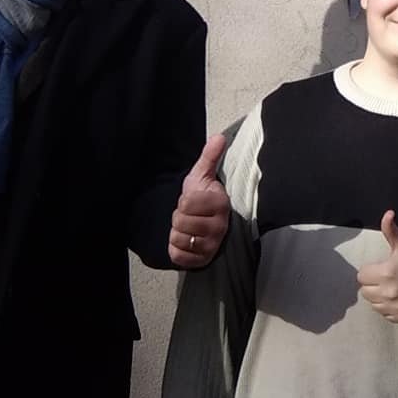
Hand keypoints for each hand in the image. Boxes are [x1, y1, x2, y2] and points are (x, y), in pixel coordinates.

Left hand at [168, 135, 229, 267]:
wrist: (202, 222)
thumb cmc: (202, 197)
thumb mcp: (202, 174)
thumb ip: (209, 156)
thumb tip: (219, 136)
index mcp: (220, 204)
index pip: (187, 202)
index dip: (184, 200)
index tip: (192, 200)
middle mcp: (219, 226)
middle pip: (181, 222)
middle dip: (179, 217)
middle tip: (190, 215)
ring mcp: (212, 245)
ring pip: (179, 238)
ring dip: (177, 233)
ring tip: (188, 227)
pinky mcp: (202, 260)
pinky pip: (178, 255)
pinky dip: (176, 249)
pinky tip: (185, 241)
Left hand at [356, 210, 397, 323]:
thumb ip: (392, 231)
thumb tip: (388, 213)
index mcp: (386, 273)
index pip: (362, 275)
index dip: (370, 270)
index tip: (381, 268)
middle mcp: (387, 292)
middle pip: (364, 290)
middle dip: (372, 283)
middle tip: (385, 278)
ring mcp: (392, 307)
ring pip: (372, 303)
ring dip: (378, 296)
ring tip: (391, 288)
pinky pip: (383, 314)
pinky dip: (387, 307)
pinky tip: (397, 298)